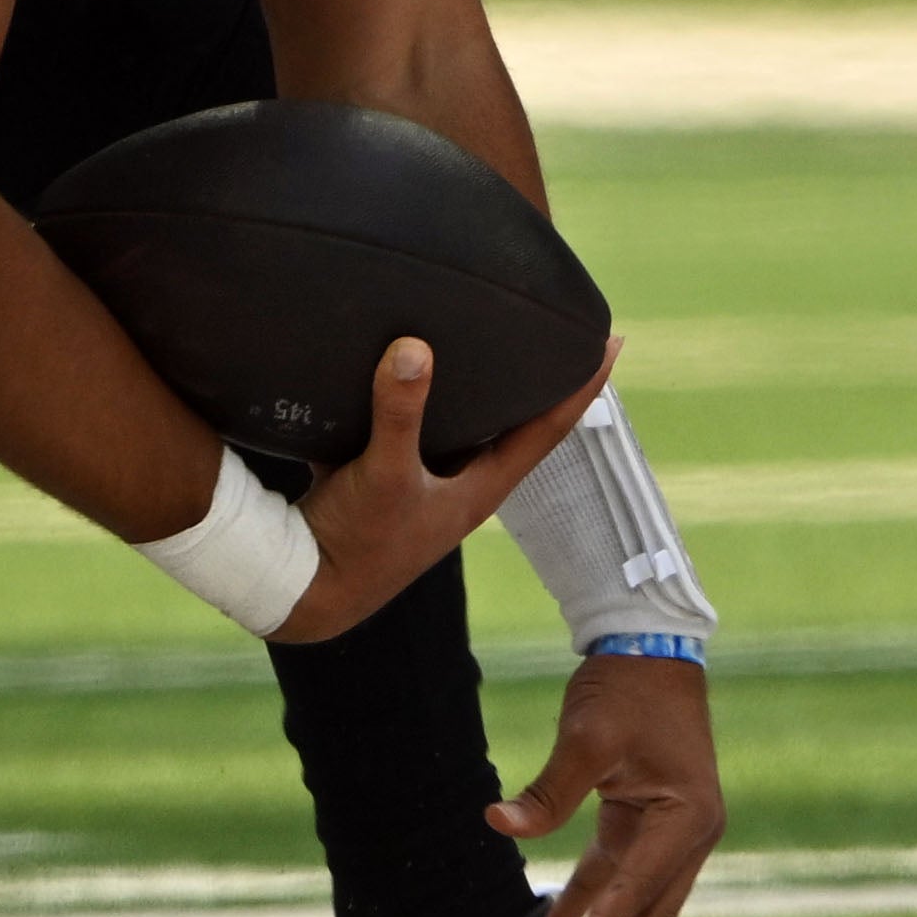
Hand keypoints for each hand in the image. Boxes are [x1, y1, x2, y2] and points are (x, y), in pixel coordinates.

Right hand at [273, 332, 621, 645]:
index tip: (611, 344)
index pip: (548, 430)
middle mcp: (460, 485)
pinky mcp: (383, 477)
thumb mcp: (384, 475)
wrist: (304, 586)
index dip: (581, 388)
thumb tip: (416, 347)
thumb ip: (400, 413)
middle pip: (512, 425)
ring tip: (483, 338)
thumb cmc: (359, 543)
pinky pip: (409, 427)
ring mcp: (423, 483)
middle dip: (533, 381)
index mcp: (480, 488)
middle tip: (552, 330)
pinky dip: (412, 398)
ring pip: (460, 425)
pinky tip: (398, 364)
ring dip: (473, 388)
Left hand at [488, 648, 724, 916]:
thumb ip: (547, 792)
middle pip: (652, 916)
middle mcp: (692, 835)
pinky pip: (626, 882)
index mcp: (686, 818)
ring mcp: (678, 835)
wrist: (650, 648)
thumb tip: (497, 823)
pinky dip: (602, 914)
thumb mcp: (584, 737)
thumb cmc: (621, 689)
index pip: (637, 886)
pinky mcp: (654, 827)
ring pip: (643, 909)